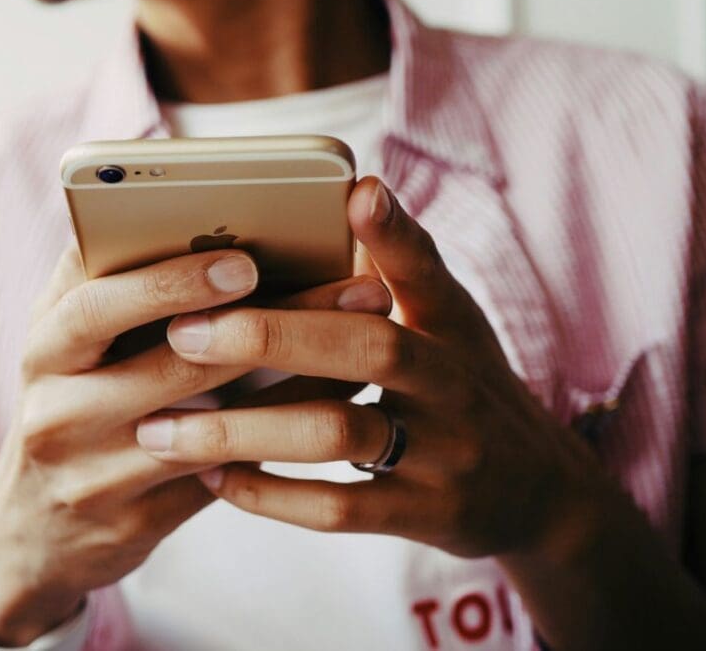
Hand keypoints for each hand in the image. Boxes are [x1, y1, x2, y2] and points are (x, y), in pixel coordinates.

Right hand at [0, 246, 391, 644]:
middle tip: (353, 287)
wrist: (39, 525)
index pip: (96, 305)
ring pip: (211, 427)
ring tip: (365, 338)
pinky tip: (332, 401)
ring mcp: (96, 475)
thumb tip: (199, 211)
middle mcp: (59, 411)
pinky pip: (224, 472)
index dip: (168, 282)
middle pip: (171, 365)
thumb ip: (114, 282)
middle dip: (270, 326)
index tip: (245, 261)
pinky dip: (280, 434)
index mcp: (46, 346)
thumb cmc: (73, 399)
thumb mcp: (73, 340)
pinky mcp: (137, 521)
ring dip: (295, 382)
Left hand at [137, 177, 609, 561]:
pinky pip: (339, 508)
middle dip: (270, 336)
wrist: (541, 493)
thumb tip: (353, 191)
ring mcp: (444, 453)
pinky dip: (269, 494)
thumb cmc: (468, 388)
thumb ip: (401, 270)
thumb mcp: (450, 326)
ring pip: (339, 432)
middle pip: (368, 349)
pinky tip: (214, 479)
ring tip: (164, 428)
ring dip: (244, 429)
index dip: (394, 232)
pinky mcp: (426, 514)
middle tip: (182, 332)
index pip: (425, 270)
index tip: (355, 190)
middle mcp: (454, 382)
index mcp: (451, 325)